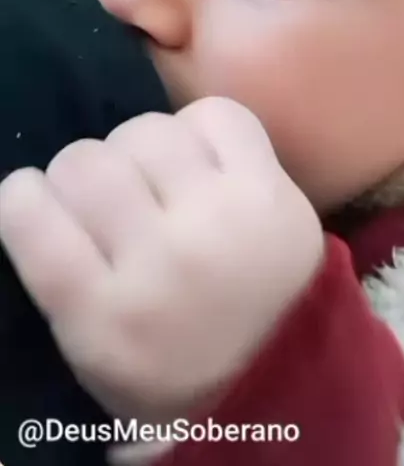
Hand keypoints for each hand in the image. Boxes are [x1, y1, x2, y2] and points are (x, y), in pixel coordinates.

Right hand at [0, 98, 322, 420]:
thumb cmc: (170, 368)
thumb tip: (43, 192)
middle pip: (84, 162)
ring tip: (154, 177)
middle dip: (80, 174)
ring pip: (146, 130)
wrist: (286, 377)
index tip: (36, 203)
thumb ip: (57, 270)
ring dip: (137, 148)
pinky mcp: (270, 191)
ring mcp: (221, 219)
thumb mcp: (89, 347)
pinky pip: (217, 116)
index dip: (23, 197)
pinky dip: (198, 129)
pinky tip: (198, 159)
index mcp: (103, 316)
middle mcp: (162, 260)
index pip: (27, 213)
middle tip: (104, 200)